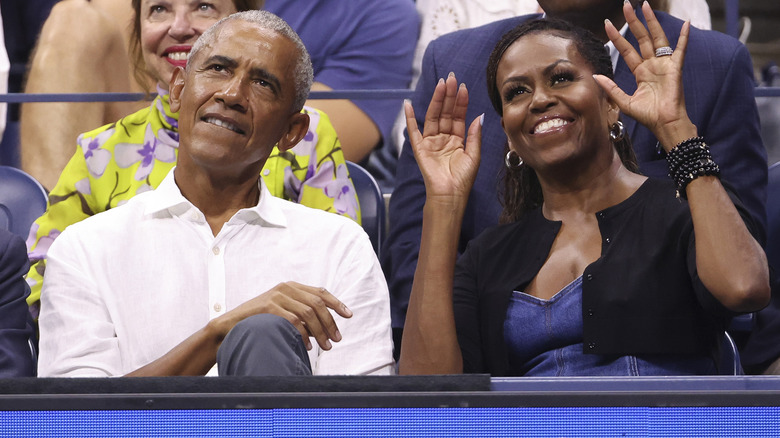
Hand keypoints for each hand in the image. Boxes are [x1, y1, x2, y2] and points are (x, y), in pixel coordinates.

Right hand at [218, 282, 351, 350]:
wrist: (230, 326)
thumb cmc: (260, 322)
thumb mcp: (283, 313)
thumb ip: (302, 316)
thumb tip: (326, 328)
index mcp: (291, 287)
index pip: (321, 292)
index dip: (337, 304)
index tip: (348, 316)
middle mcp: (286, 288)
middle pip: (317, 303)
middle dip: (330, 322)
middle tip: (336, 340)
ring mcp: (276, 296)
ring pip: (308, 313)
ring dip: (320, 331)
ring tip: (326, 347)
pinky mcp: (268, 307)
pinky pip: (294, 321)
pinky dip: (304, 334)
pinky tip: (307, 346)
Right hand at [405, 73, 481, 200]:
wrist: (450, 194)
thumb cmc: (463, 179)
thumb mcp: (474, 154)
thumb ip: (474, 134)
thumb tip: (478, 115)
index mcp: (457, 140)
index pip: (459, 116)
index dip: (461, 102)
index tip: (463, 87)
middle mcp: (443, 138)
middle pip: (446, 112)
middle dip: (449, 96)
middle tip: (451, 78)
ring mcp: (431, 142)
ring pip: (433, 117)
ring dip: (436, 101)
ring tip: (440, 85)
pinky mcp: (420, 148)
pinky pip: (413, 131)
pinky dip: (410, 118)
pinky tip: (408, 104)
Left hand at [593, 2, 697, 149]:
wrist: (663, 124)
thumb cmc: (647, 115)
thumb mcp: (624, 101)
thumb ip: (610, 88)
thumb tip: (596, 76)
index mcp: (640, 72)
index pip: (626, 49)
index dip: (617, 36)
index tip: (608, 23)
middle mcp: (652, 65)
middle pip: (641, 38)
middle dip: (633, 22)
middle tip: (627, 5)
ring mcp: (664, 65)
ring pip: (657, 38)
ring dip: (652, 22)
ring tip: (645, 6)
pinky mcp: (675, 69)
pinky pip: (680, 50)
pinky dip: (684, 38)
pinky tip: (687, 24)